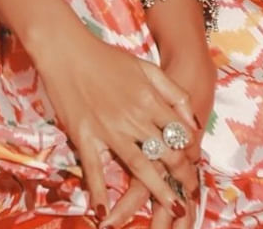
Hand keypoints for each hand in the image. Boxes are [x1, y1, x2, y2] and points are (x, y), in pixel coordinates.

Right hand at [30, 20, 201, 226]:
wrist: (66, 50)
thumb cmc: (106, 57)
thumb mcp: (146, 66)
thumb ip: (173, 92)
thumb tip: (193, 122)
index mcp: (150, 99)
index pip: (180, 133)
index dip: (192, 154)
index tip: (196, 168)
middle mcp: (133, 117)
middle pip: (166, 153)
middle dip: (182, 177)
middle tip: (190, 195)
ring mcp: (109, 129)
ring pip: (140, 166)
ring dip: (158, 190)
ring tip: (174, 209)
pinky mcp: (85, 135)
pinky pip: (94, 169)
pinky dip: (99, 191)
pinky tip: (104, 212)